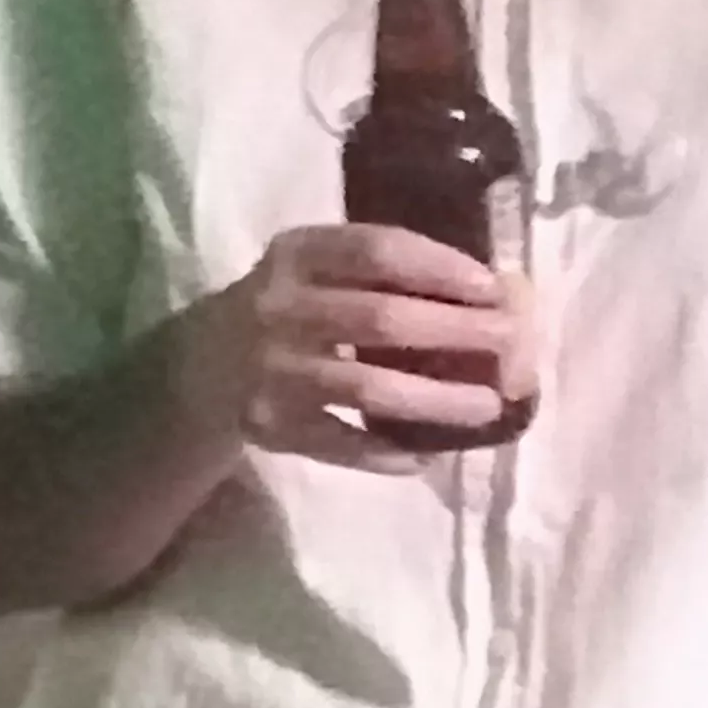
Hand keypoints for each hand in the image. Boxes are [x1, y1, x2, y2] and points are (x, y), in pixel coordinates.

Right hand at [174, 225, 534, 471]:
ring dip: (436, 399)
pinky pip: (338, 443)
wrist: (196, 366)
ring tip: (489, 407)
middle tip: (511, 346)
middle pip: (380, 318)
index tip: (494, 289)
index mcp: (294, 254)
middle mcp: (276, 306)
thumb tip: (493, 299)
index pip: (376, 250)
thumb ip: (381, 277)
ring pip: (365, 387)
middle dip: (457, 332)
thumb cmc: (284, 310)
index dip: (441, 268)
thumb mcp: (314, 271)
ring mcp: (269, 369)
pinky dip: (385, 452)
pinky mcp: (266, 424)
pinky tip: (424, 456)